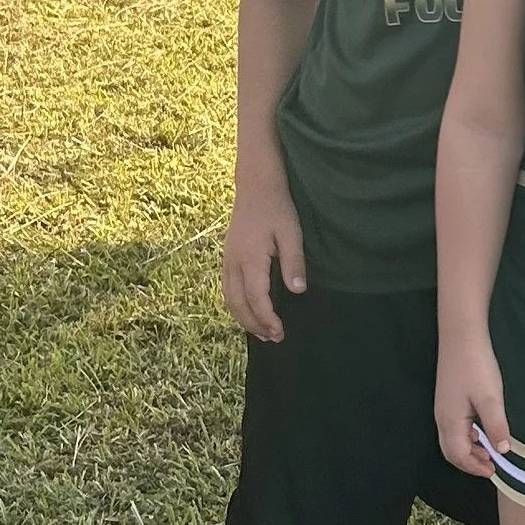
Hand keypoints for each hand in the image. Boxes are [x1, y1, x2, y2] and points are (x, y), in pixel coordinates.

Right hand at [221, 185, 304, 340]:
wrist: (256, 186)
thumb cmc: (277, 208)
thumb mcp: (291, 233)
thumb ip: (293, 263)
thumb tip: (297, 291)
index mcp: (250, 258)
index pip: (256, 298)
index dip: (267, 318)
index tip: (280, 331)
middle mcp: (233, 263)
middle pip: (238, 304)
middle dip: (255, 325)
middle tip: (274, 338)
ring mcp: (227, 260)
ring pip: (229, 299)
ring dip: (244, 319)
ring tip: (262, 333)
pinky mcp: (227, 258)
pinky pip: (227, 289)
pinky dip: (236, 306)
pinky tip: (249, 312)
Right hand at [435, 333, 508, 475]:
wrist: (461, 336)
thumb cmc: (475, 366)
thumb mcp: (491, 398)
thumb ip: (496, 426)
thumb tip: (502, 450)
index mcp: (450, 421)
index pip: (458, 456)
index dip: (474, 467)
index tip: (493, 471)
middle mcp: (442, 418)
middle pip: (451, 451)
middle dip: (470, 462)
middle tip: (490, 466)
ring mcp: (442, 408)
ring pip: (451, 440)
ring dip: (468, 450)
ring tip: (488, 451)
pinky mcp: (447, 400)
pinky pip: (453, 428)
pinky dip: (466, 437)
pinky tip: (479, 431)